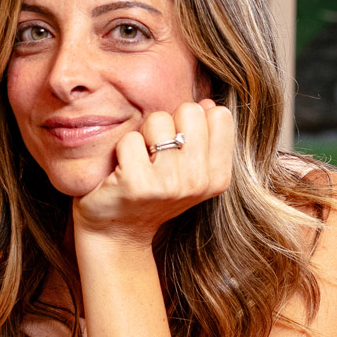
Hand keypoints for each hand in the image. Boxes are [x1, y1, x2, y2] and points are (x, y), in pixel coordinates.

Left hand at [74, 101, 233, 243]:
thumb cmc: (151, 195)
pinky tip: (121, 172)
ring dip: (142, 134)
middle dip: (167, 123)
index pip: (220, 115)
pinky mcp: (137, 184)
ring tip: (139, 160)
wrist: (116, 233)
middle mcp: (198, 182)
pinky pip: (129, 139)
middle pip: (190, 110)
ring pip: (158, 120)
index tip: (177, 145)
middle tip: (154, 151)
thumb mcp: (187, 170)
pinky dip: (121, 149)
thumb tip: (209, 102)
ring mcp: (169, 184)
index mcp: (218, 177)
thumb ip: (202, 137)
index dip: (191, 122)